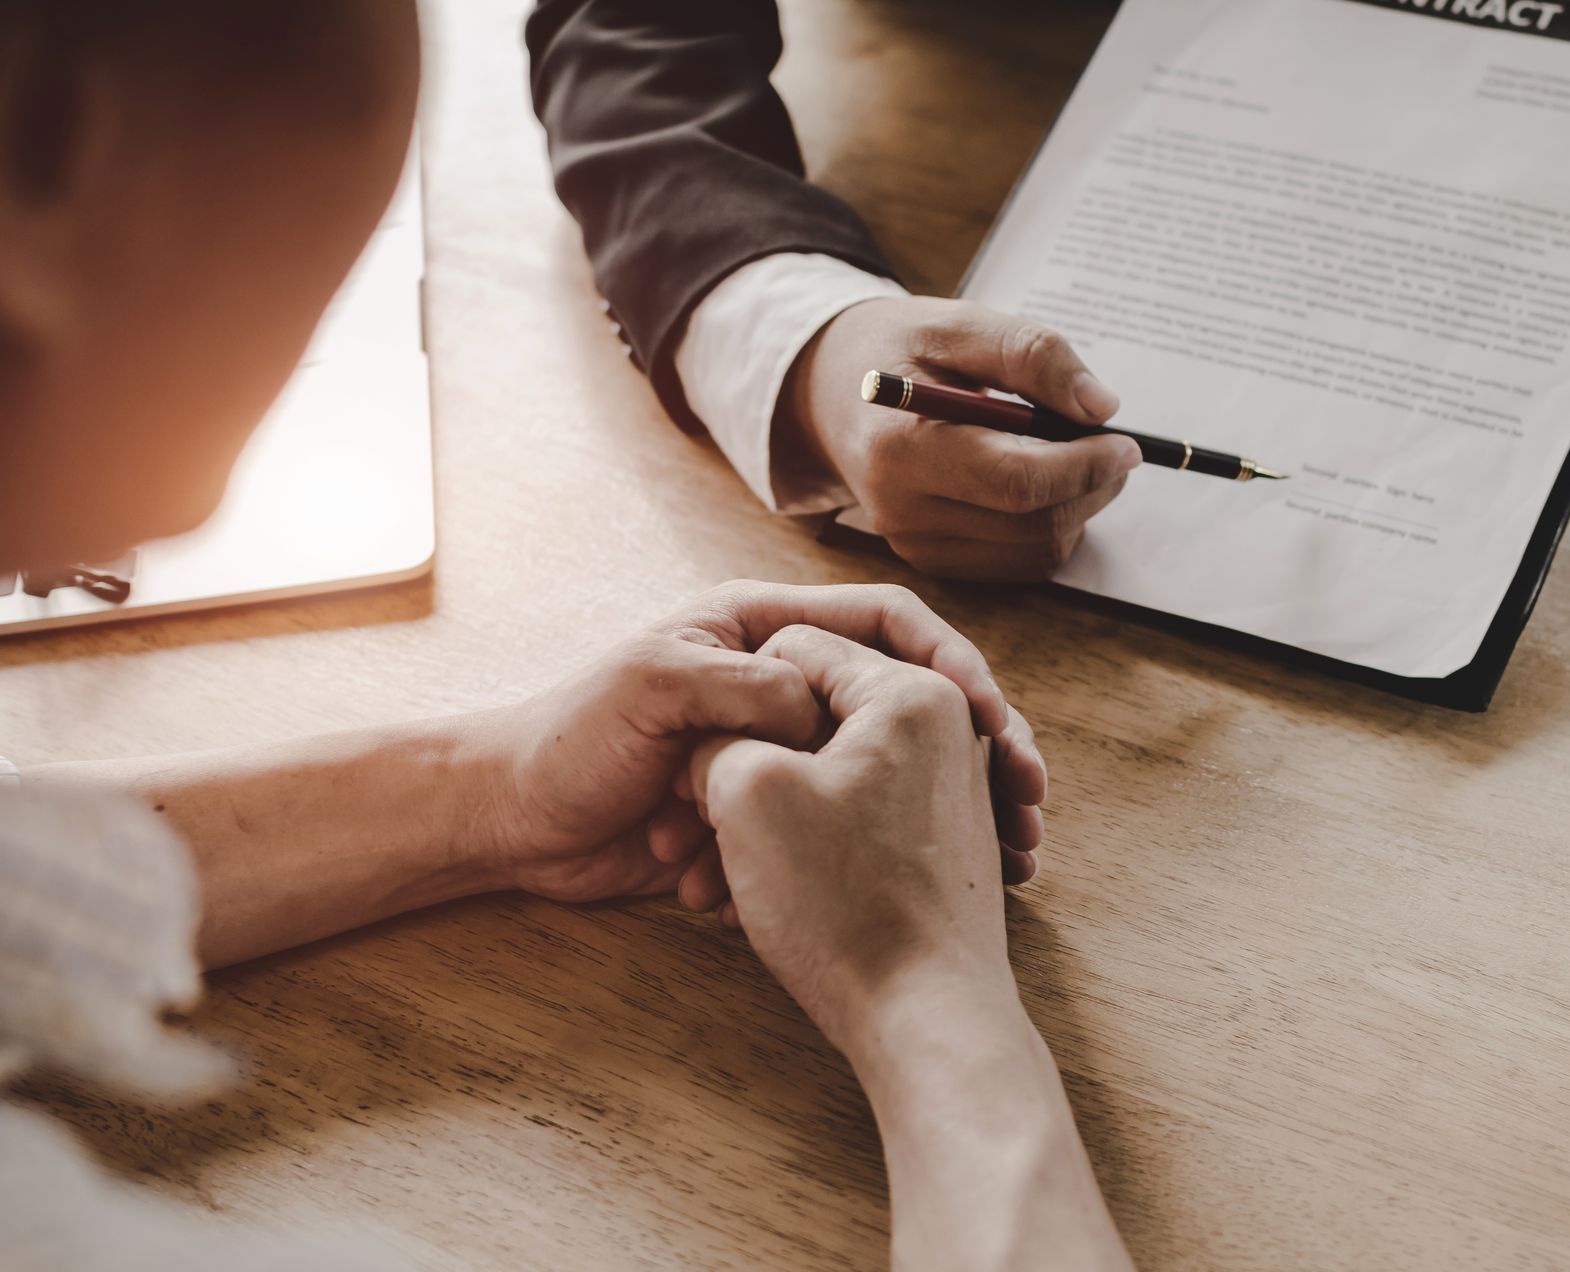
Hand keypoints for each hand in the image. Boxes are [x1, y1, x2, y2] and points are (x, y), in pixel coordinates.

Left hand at [476, 581, 1046, 911]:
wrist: (511, 823)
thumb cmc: (570, 738)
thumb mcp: (658, 689)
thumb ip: (746, 684)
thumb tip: (826, 705)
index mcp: (759, 628)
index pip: (884, 621)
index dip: (950, 658)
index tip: (990, 716)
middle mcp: (778, 682)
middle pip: (902, 698)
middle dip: (968, 750)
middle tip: (1021, 802)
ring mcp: (776, 750)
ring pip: (879, 771)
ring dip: (933, 811)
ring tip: (995, 856)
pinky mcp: (764, 812)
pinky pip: (835, 825)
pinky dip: (866, 854)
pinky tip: (908, 892)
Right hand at [689, 623, 1136, 1270]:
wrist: (929, 1018)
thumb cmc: (842, 903)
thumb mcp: (748, 794)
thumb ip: (719, 738)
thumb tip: (716, 744)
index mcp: (911, 691)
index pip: (797, 645)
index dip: (734, 696)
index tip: (706, 758)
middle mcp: (949, 727)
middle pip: (818, 710)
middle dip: (753, 764)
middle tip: (703, 823)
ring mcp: (952, 788)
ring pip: (833, 773)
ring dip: (771, 816)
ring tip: (722, 876)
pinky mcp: (944, 844)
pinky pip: (859, 818)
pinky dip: (810, 847)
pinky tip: (765, 899)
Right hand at [785, 297, 1142, 581]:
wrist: (833, 392)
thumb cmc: (900, 350)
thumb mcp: (958, 324)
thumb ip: (1031, 353)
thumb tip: (1100, 406)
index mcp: (901, 448)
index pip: (1016, 482)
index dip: (1084, 465)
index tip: (1126, 440)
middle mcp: (901, 510)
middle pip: (1033, 523)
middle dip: (1092, 486)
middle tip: (1115, 445)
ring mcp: (914, 544)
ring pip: (1035, 551)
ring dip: (1079, 508)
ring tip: (1077, 457)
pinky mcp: (931, 561)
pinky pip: (1019, 564)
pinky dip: (1052, 528)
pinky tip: (1045, 486)